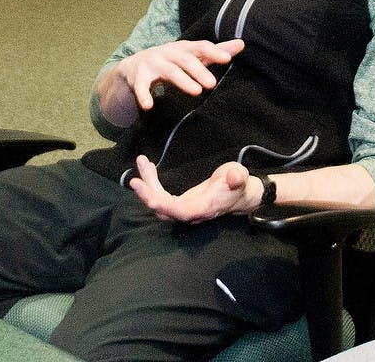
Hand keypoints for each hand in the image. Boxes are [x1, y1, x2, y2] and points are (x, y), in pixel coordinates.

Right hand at [127, 38, 244, 109]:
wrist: (134, 65)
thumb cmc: (171, 60)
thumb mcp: (192, 55)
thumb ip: (215, 51)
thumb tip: (241, 43)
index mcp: (184, 48)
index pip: (200, 47)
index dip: (213, 51)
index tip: (227, 59)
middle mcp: (169, 53)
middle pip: (185, 60)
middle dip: (198, 70)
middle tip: (212, 83)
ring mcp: (153, 64)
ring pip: (169, 71)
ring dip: (182, 80)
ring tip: (196, 92)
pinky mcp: (138, 77)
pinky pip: (141, 86)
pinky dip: (143, 95)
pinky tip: (148, 105)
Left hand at [129, 157, 260, 222]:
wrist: (240, 194)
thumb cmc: (238, 183)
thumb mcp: (240, 176)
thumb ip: (238, 177)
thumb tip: (235, 177)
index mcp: (205, 207)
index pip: (181, 212)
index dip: (164, 206)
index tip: (149, 198)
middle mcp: (191, 212)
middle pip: (164, 210)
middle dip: (148, 196)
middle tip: (134, 180)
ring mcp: (184, 208)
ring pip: (159, 202)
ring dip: (147, 184)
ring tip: (142, 162)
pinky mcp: (179, 202)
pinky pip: (161, 195)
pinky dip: (152, 182)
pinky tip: (148, 167)